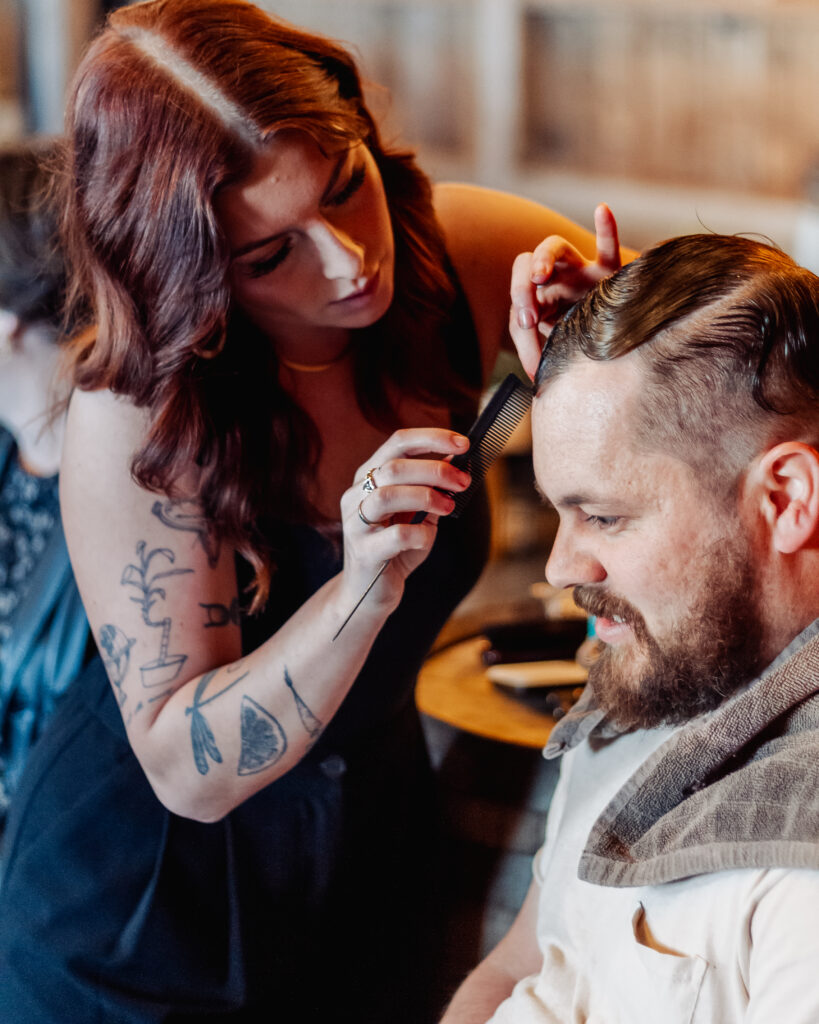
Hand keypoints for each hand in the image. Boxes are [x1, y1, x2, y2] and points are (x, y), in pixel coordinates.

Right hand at [338, 428, 470, 613]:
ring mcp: (355, 523)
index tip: (464, 443)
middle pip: (393, 467)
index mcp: (369, 477)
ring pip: (387, 495)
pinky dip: (420, 534)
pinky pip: (396, 536)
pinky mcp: (363, 552)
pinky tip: (426, 539)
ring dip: (426, 497)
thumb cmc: (396, 548)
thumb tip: (458, 463)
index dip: (431, 438)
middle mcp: (356, 495)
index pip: (398, 442)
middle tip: (463, 482)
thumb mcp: (419, 513)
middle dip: (435, 470)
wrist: (370, 592)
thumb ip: (433, 490)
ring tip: (448, 507)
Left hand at [509, 203, 621, 379]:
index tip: (530, 338)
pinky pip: (608, 247)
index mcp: (540, 298)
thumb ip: (538, 352)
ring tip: (540, 276)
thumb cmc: (582, 344)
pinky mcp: (610, 272)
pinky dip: (606, 228)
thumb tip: (534, 373)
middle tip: (529, 318)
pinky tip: (601, 209)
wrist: (618, 342)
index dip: (520, 317)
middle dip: (520, 288)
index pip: (520, 298)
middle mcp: (557, 280)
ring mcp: (582, 272)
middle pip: (526, 263)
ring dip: (544, 258)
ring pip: (556, 247)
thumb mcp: (556, 348)